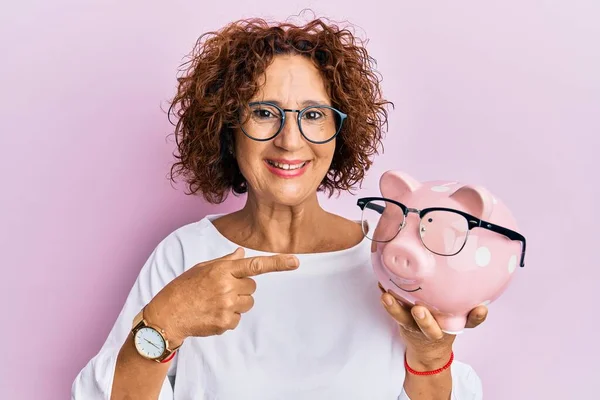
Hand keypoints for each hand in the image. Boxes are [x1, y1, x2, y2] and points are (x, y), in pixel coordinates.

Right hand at [145, 247, 298, 344]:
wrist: (168, 314)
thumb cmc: (184, 288)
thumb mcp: (202, 268)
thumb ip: (225, 261)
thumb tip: (242, 253)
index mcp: (222, 270)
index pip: (255, 264)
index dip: (277, 263)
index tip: (296, 261)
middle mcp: (227, 286)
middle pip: (252, 287)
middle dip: (241, 288)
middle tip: (220, 291)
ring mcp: (227, 305)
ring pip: (248, 303)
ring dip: (237, 303)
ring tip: (215, 303)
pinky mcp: (226, 322)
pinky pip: (238, 318)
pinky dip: (229, 317)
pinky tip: (212, 314)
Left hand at [379, 284, 487, 367]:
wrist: (426, 351)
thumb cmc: (443, 325)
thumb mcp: (458, 320)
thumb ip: (467, 308)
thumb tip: (479, 279)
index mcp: (453, 326)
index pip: (469, 322)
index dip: (476, 317)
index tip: (480, 309)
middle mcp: (433, 328)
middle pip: (430, 328)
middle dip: (425, 321)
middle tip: (419, 310)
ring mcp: (415, 326)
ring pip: (404, 320)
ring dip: (395, 308)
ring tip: (387, 297)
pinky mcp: (402, 321)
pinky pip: (392, 312)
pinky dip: (387, 300)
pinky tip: (381, 285)